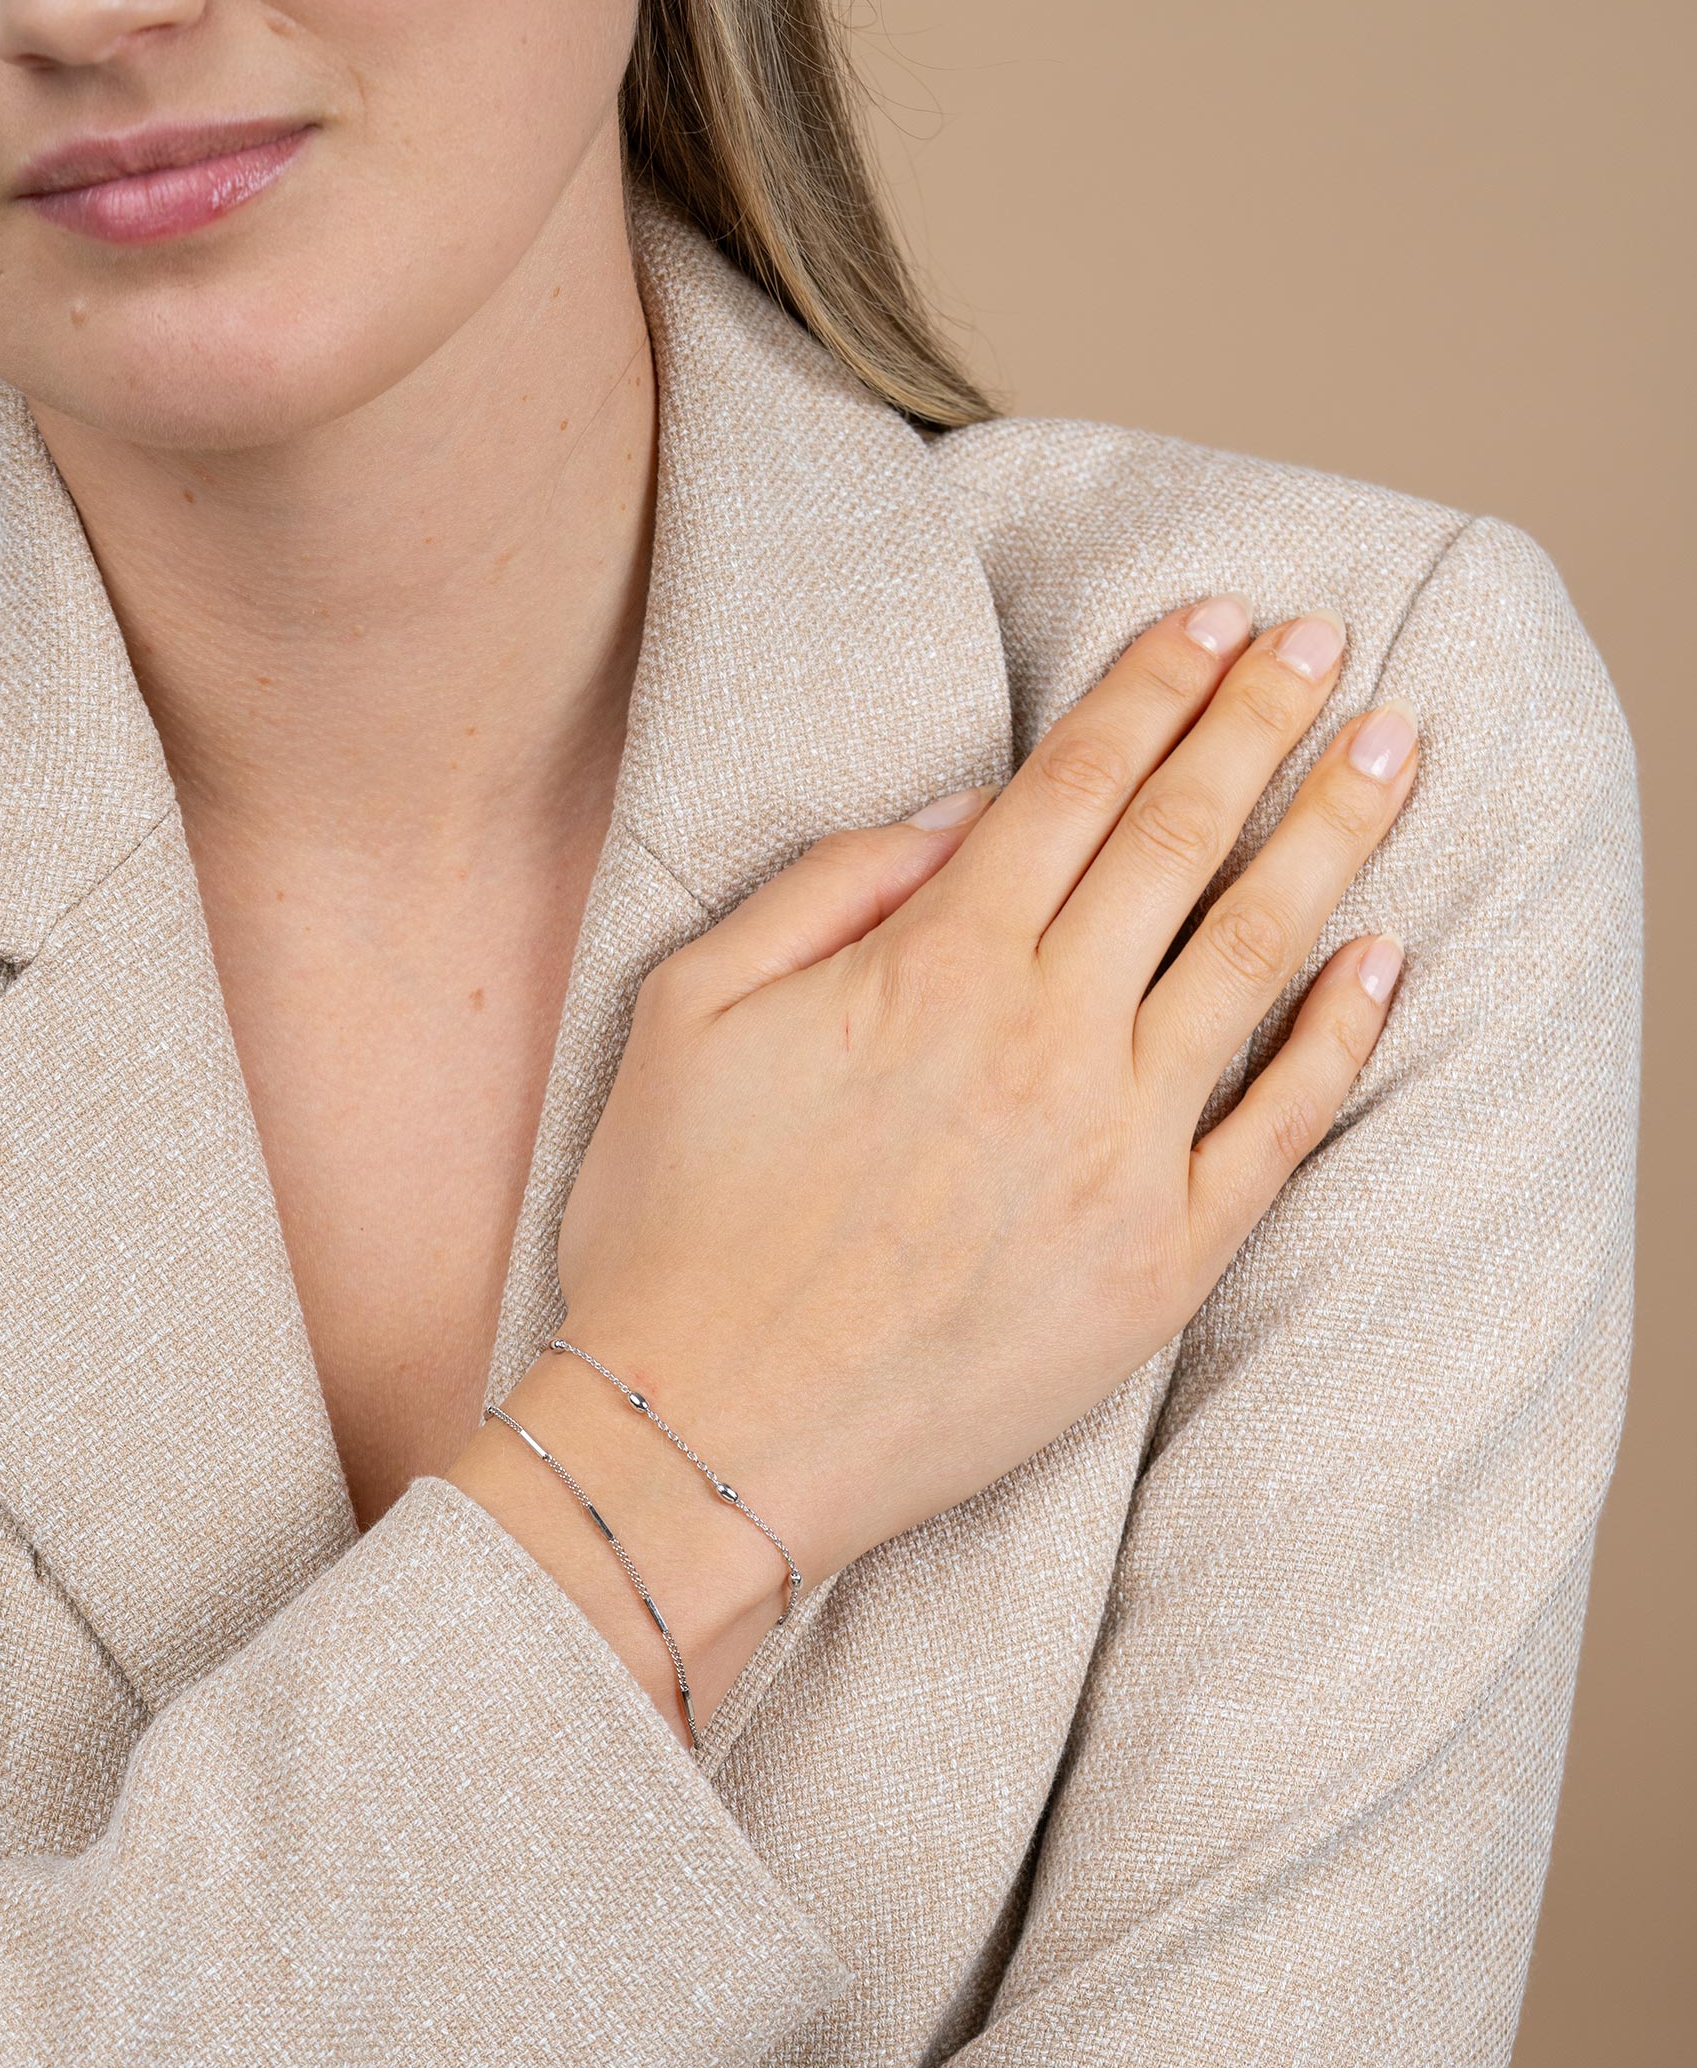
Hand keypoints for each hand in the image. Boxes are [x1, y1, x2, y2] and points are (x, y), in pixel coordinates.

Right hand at [548, 598, 1415, 1587]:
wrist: (706, 1446)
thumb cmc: (673, 1232)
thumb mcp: (688, 1012)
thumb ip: (824, 888)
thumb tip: (958, 810)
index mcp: (932, 963)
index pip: (1077, 782)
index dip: (1156, 685)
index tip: (1221, 621)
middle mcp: (1047, 1034)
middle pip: (1184, 837)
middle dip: (1264, 721)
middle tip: (1326, 643)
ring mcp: (1120, 1150)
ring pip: (1257, 954)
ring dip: (1333, 836)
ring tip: (1394, 752)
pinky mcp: (1161, 1261)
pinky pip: (1282, 1125)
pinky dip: (1342, 1032)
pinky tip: (1383, 958)